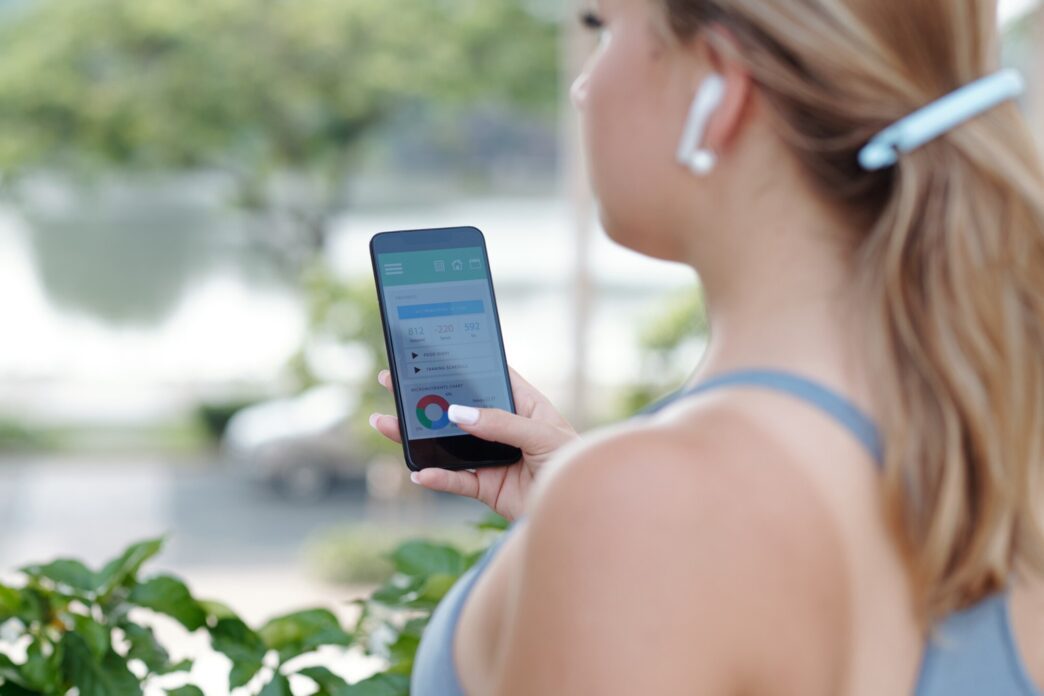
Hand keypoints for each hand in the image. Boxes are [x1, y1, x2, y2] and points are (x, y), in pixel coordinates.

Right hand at [369, 366, 580, 521]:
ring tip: (387, 425)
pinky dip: (437, 477)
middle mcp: (504, 428)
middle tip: (393, 382)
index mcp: (524, 405)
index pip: (489, 378)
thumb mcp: (542, 436)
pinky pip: (456, 480)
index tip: (432, 352)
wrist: (580, 511)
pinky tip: (419, 472)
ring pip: (448, 444)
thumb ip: (502, 424)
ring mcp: (493, 457)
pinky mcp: (487, 486)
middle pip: (459, 409)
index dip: (463, 365)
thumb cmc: (573, 463)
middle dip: (426, 398)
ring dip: (419, 437)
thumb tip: (460, 412)